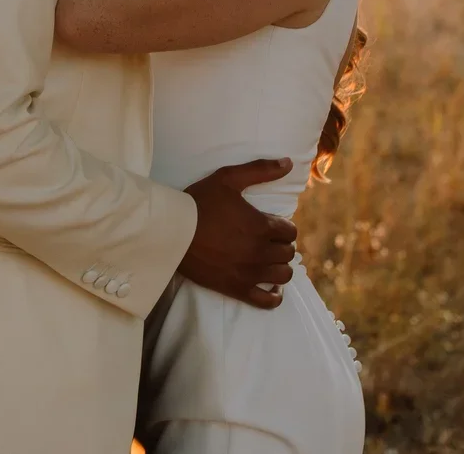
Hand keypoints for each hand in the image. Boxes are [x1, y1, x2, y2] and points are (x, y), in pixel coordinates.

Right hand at [180, 159, 296, 309]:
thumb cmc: (200, 202)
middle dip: (281, 245)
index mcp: (261, 226)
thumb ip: (261, 170)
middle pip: (288, 253)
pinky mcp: (236, 289)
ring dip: (280, 266)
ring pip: (283, 275)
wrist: (172, 232)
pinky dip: (274, 295)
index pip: (290, 231)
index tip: (272, 224)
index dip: (283, 226)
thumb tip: (288, 162)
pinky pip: (268, 301)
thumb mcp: (229, 178)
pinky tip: (270, 286)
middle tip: (268, 240)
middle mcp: (260, 252)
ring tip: (268, 259)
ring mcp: (249, 273)